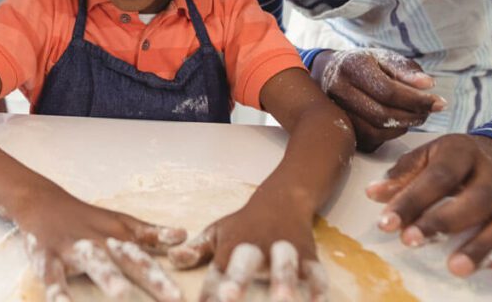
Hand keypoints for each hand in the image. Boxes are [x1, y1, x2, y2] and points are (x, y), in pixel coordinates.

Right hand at [19, 192, 186, 300]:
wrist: (42, 202)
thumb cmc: (86, 219)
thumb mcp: (120, 223)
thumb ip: (150, 233)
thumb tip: (184, 235)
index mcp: (118, 237)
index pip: (145, 258)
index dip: (163, 277)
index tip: (181, 298)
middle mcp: (99, 241)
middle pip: (128, 260)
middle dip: (150, 279)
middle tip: (173, 298)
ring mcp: (72, 247)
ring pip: (93, 261)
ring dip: (108, 277)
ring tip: (122, 293)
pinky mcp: (46, 255)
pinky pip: (51, 275)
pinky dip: (56, 291)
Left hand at [168, 188, 326, 300]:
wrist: (282, 199)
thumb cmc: (244, 224)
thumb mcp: (217, 233)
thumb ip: (196, 250)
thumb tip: (172, 259)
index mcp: (231, 246)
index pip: (217, 272)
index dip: (210, 291)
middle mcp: (256, 248)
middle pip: (247, 262)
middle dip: (239, 281)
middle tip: (229, 298)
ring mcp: (283, 251)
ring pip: (284, 265)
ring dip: (282, 281)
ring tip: (282, 301)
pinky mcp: (308, 257)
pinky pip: (316, 272)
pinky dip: (319, 289)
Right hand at [312, 48, 444, 150]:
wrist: (328, 73)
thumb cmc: (364, 65)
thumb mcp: (383, 58)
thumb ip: (406, 69)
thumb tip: (428, 85)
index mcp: (352, 67)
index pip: (388, 90)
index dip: (417, 100)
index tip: (438, 102)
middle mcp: (339, 90)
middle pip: (382, 114)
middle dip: (412, 115)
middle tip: (427, 111)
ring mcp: (336, 111)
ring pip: (376, 130)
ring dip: (402, 126)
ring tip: (414, 116)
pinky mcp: (341, 128)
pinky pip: (370, 140)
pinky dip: (390, 135)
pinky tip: (397, 123)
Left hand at [366, 134, 491, 275]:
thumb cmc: (454, 161)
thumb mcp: (426, 157)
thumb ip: (403, 176)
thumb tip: (374, 195)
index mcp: (463, 150)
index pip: (439, 175)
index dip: (412, 200)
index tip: (387, 224)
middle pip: (478, 198)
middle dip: (444, 223)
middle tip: (413, 243)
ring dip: (485, 245)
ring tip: (456, 268)